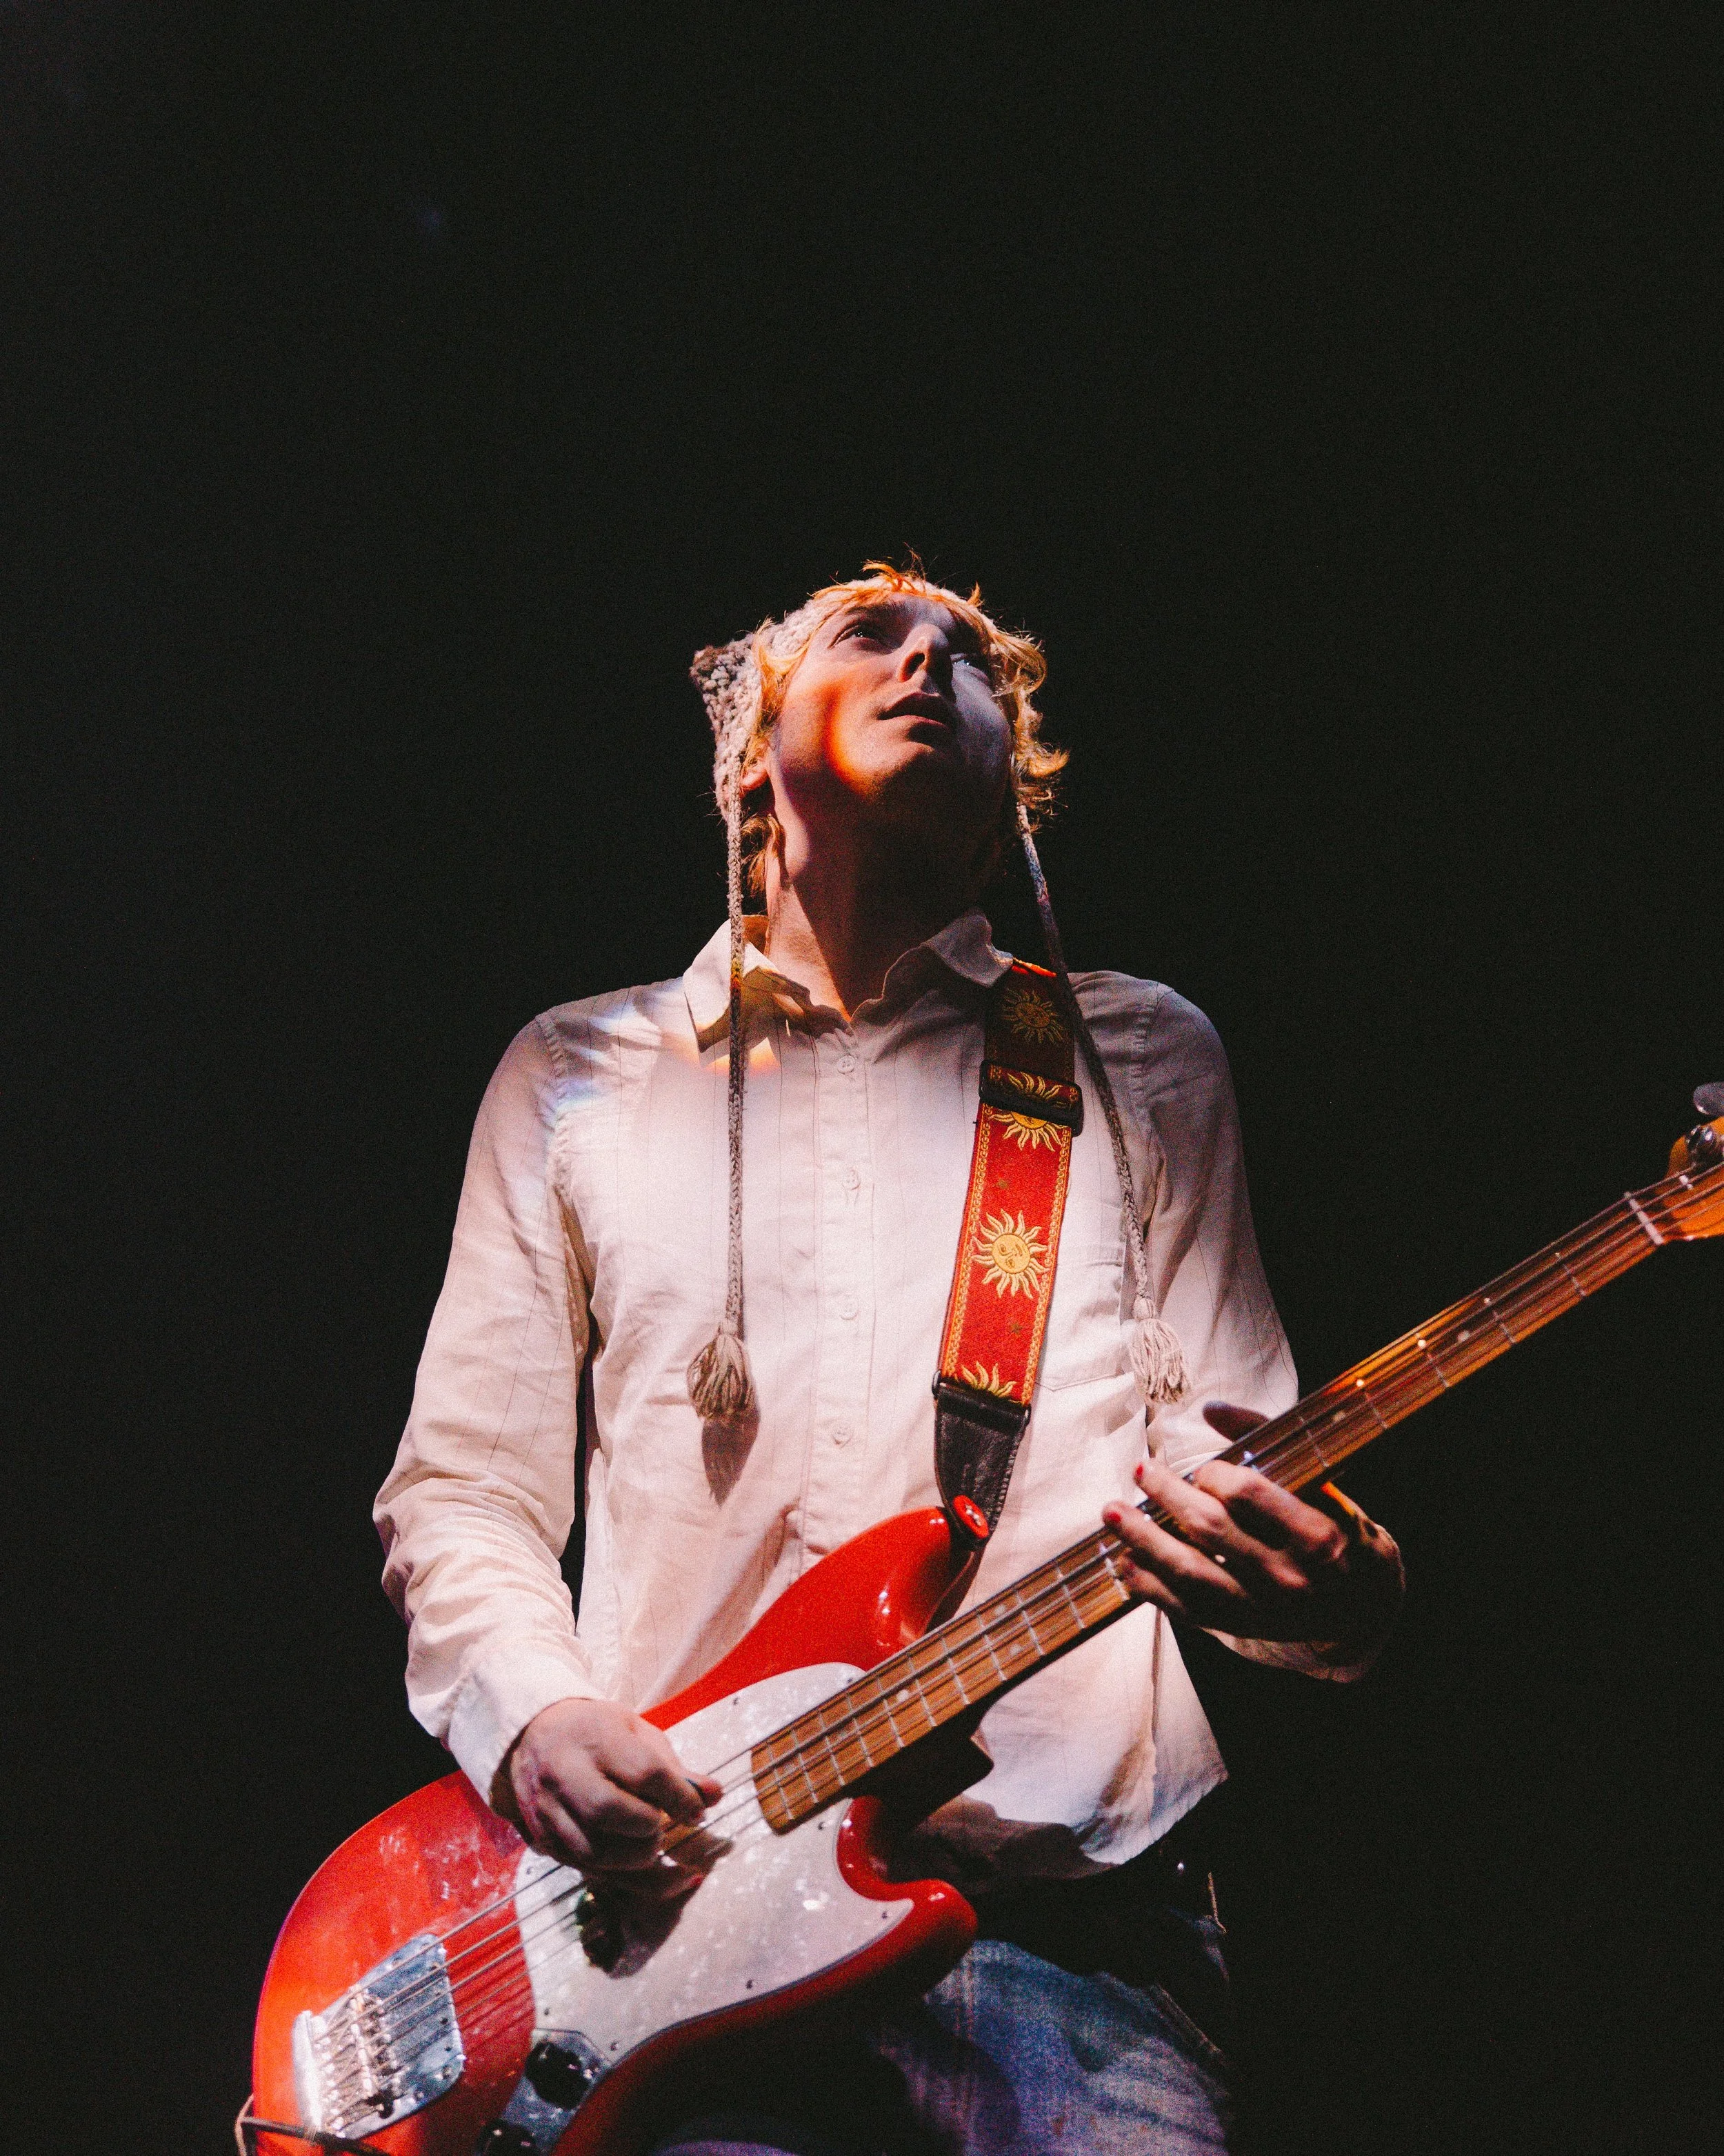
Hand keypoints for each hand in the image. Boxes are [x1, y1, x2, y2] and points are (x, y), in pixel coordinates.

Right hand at [502, 1697, 723, 1873]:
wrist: (534, 1735)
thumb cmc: (596, 1731)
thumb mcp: (636, 1731)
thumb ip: (673, 1766)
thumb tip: (715, 1795)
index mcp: (593, 1739)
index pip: (642, 1771)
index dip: (679, 1795)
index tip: (698, 1808)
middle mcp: (564, 1776)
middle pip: (608, 1811)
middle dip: (649, 1824)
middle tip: (666, 1822)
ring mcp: (550, 1813)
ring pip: (595, 1852)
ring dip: (638, 1857)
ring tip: (655, 1844)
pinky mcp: (547, 1843)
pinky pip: (591, 1874)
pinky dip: (633, 1883)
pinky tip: (666, 1878)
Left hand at [1103, 1405, 1402, 1652]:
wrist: (1362, 1603)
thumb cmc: (1336, 1524)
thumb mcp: (1319, 1480)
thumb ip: (1267, 1438)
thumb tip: (1210, 1408)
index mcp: (1315, 1533)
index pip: (1247, 1494)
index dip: (1214, 1475)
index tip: (1204, 1470)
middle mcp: (1288, 1576)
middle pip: (1210, 1530)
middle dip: (1166, 1496)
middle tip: (1140, 1470)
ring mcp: (1262, 1609)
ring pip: (1190, 1574)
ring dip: (1143, 1541)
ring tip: (1111, 1513)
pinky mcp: (1241, 1627)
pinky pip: (1186, 1609)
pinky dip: (1150, 1585)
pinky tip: (1125, 1561)